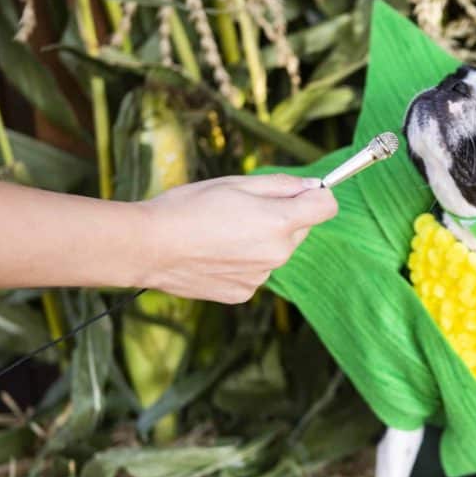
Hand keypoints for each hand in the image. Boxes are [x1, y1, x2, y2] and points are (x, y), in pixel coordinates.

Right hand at [137, 175, 337, 303]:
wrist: (148, 247)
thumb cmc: (188, 207)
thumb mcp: (236, 183)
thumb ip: (282, 184)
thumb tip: (314, 186)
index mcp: (280, 222)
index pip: (327, 207)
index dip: (315, 195)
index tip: (301, 191)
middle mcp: (278, 254)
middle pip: (300, 229)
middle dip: (282, 217)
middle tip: (243, 209)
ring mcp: (262, 277)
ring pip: (276, 251)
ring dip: (261, 240)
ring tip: (222, 232)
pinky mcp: (244, 293)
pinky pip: (256, 271)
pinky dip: (243, 261)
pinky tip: (215, 253)